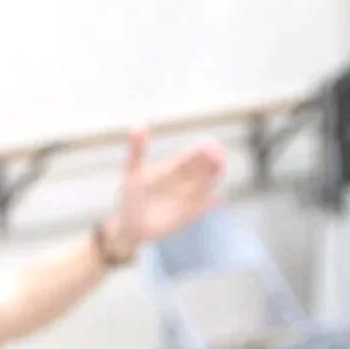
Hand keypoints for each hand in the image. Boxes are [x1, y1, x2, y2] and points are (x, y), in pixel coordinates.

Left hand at [105, 128, 226, 250]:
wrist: (129, 225)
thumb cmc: (130, 196)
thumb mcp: (132, 172)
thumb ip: (137, 150)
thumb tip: (138, 123)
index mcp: (173, 168)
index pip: (192, 156)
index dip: (201, 149)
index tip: (209, 142)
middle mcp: (185, 180)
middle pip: (203, 168)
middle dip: (212, 161)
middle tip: (219, 155)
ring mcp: (189, 197)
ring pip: (206, 184)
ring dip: (214, 177)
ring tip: (220, 170)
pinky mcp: (189, 214)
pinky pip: (204, 206)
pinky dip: (211, 202)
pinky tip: (219, 197)